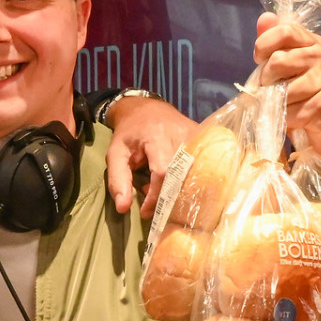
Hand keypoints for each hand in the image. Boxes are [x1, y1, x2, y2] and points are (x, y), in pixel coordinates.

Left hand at [104, 95, 198, 217]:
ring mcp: (197, 136)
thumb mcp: (116, 153)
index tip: (146, 212)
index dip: (155, 196)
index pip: (163, 172)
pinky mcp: (204, 140)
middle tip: (156, 204)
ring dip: (179, 189)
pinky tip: (177, 184)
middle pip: (182, 176)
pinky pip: (202, 167)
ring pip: (194, 174)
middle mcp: (182, 135)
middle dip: (168, 196)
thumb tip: (123, 208)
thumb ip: (117, 180)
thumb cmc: (129, 133)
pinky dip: (189, 181)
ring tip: (164, 191)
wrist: (146, 108)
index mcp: (157, 136)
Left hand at [255, 11, 320, 158]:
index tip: (259, 59)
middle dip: (266, 80)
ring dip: (275, 103)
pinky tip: (294, 119)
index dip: (264, 44)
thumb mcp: (285, 68)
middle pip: (278, 61)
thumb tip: (265, 17)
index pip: (285, 31)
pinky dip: (285, 119)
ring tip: (285, 106)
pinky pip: (290, 111)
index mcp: (314, 42)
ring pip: (283, 89)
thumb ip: (274, 43)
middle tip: (271, 90)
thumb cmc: (302, 96)